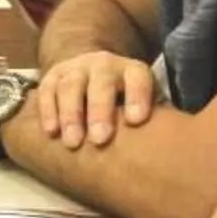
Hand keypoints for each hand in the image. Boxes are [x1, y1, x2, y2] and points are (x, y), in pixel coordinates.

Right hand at [30, 51, 159, 149]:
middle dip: (100, 110)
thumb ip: (155, 120)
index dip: (138, 97)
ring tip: (72, 143)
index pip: (138, 78)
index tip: (136, 120)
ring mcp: (76, 69)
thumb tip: (168, 152)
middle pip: (101, 83)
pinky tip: (51, 132)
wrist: (91, 71)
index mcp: (132, 71)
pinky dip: (48, 111)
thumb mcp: (144, 102)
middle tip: (101, 139)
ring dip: (71, 114)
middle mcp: (104, 65)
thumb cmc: (124, 102)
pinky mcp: (53, 76)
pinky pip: (48, 90)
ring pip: (71, 86)